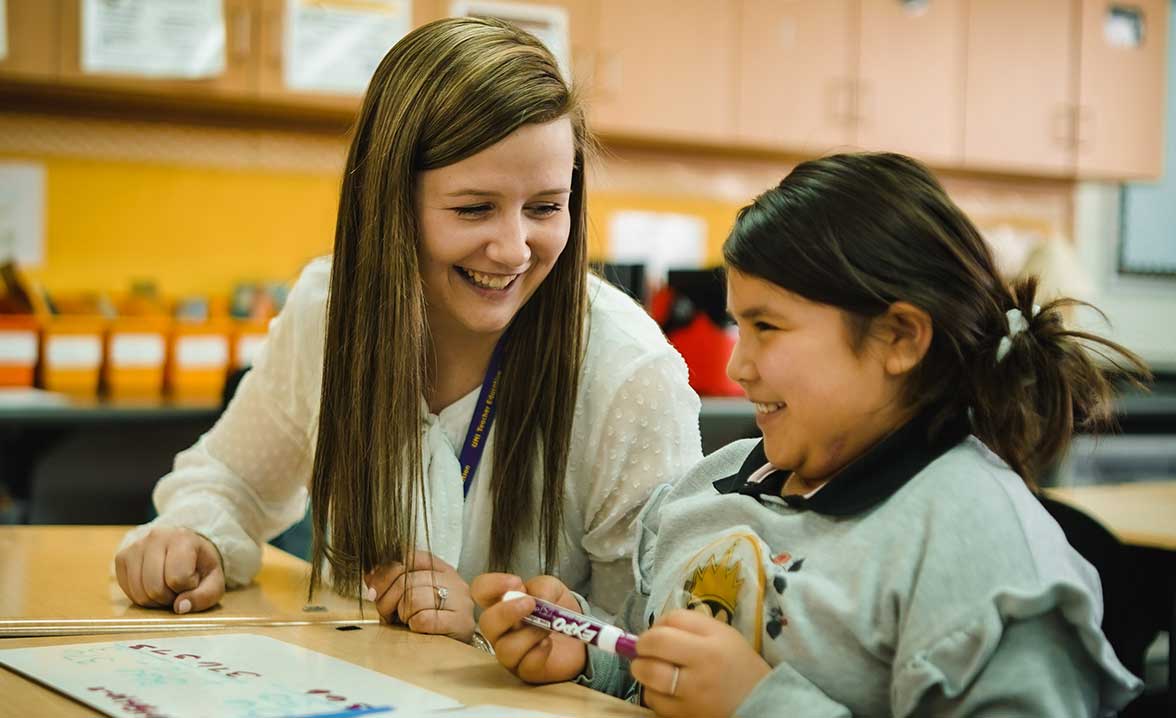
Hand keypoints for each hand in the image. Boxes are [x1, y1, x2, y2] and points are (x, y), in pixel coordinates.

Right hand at [114, 527, 224, 613]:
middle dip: (169, 597)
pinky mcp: (122, 556)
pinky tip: (152, 585)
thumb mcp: (214, 581)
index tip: (193, 581)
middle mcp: (156, 537)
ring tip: (166, 587)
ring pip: (139, 591)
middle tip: (178, 589)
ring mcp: (136, 545)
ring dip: (154, 600)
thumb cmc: (200, 566)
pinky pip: (127, 590)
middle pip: (155, 587)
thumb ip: (204, 596)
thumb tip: (180, 608)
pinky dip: (141, 596)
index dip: (187, 588)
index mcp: (183, 539)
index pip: (178, 578)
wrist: (186, 548)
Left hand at [365, 551, 474, 642]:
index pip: (411, 557)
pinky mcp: (461, 623)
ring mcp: (460, 601)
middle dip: (388, 599)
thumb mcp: (411, 597)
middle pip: (408, 580)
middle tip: (386, 612)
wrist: (455, 652)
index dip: (387, 572)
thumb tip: (369, 575)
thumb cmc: (429, 624)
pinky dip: (414, 625)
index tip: (373, 587)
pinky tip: (418, 629)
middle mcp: (454, 581)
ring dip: (403, 613)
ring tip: (406, 621)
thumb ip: (392, 583)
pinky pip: (424, 619)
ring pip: (415, 598)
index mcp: (442, 570)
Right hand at [471, 573, 587, 684]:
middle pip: (486, 622)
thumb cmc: (556, 609)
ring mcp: (511, 651)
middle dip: (506, 612)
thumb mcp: (552, 588)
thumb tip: (537, 598)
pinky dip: (538, 653)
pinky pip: (525, 665)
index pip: (481, 591)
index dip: (491, 585)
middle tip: (530, 604)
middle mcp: (501, 628)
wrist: (578, 632)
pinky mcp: (526, 670)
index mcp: (502, 602)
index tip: (516, 582)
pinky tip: (548, 644)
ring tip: (546, 628)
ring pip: (505, 648)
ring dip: (529, 634)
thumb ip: (542, 587)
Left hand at [632, 609, 770, 717]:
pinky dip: (653, 692)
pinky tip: (665, 690)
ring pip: (649, 673)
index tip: (658, 632)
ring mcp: (693, 693)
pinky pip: (653, 700)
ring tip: (651, 669)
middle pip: (655, 643)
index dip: (658, 624)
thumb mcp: (723, 635)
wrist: (760, 704)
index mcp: (714, 641)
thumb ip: (690, 624)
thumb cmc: (736, 665)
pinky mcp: (684, 715)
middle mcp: (703, 666)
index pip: (673, 619)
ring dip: (643, 669)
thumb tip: (653, 627)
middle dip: (642, 644)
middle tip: (646, 650)